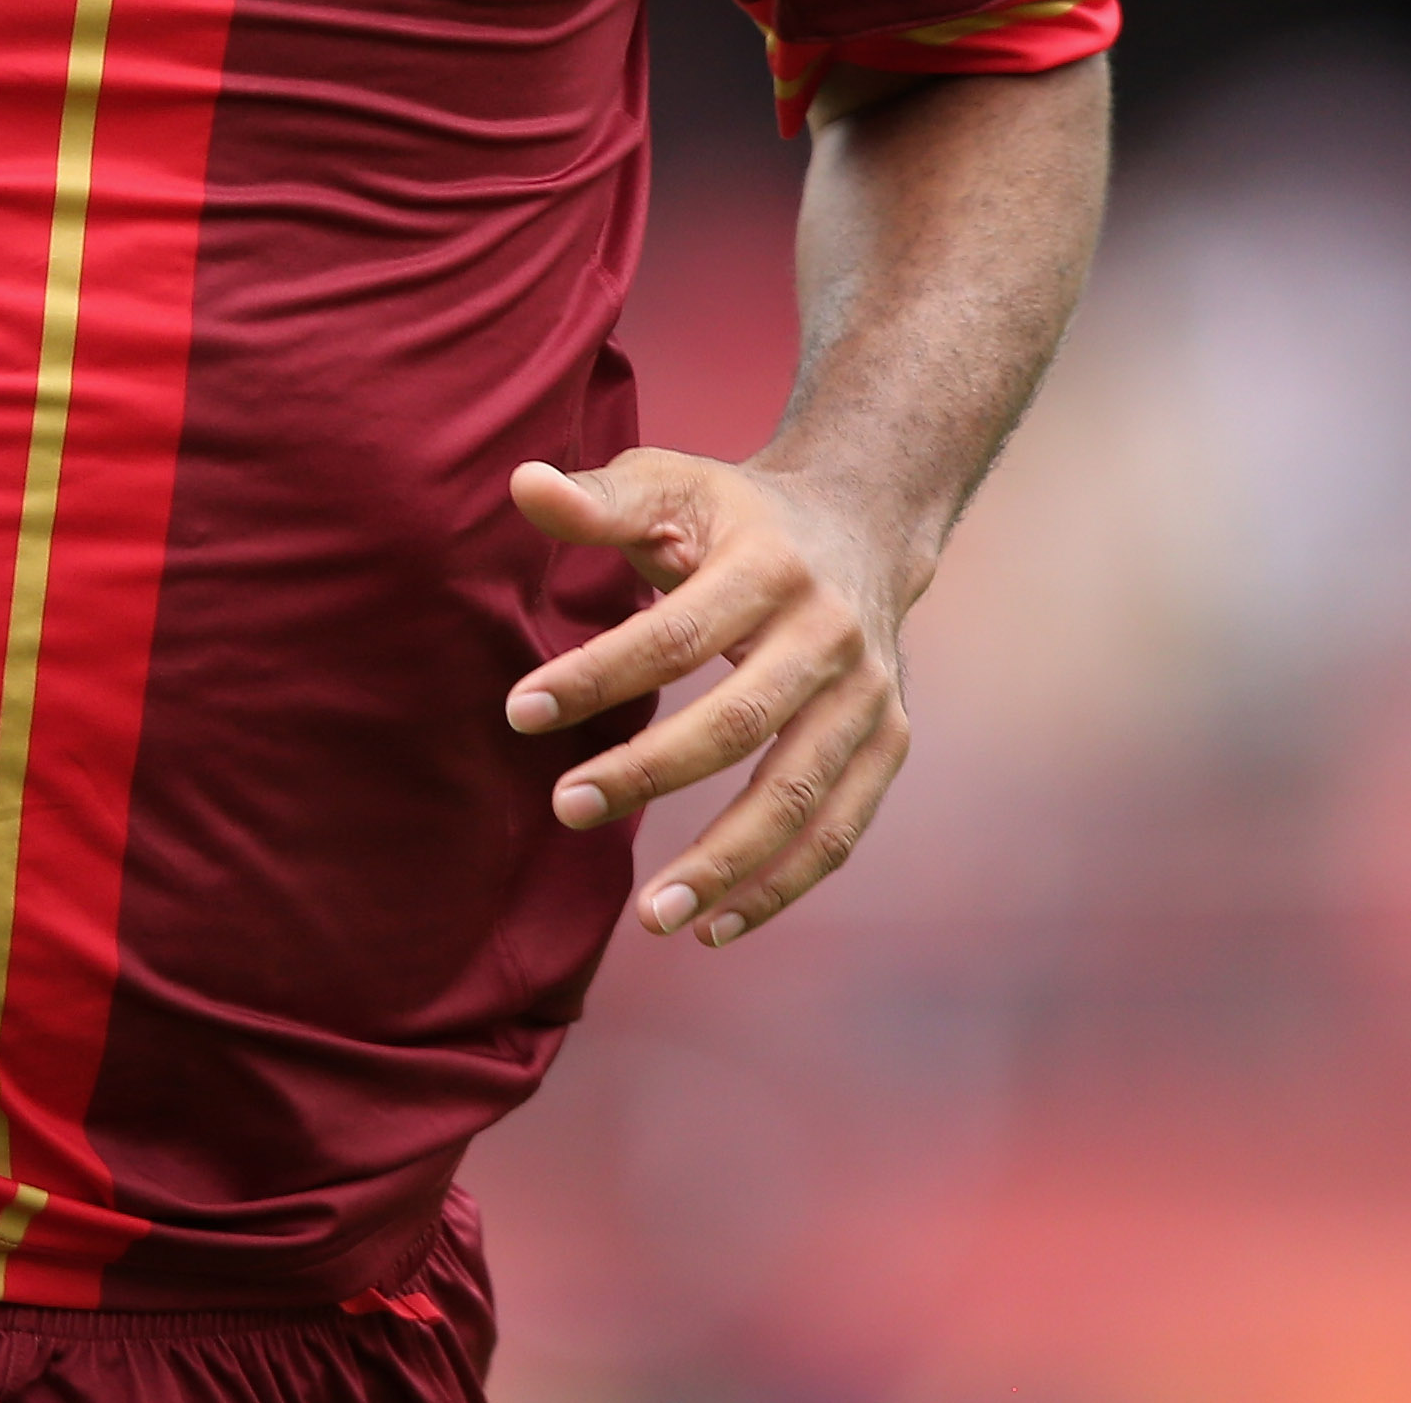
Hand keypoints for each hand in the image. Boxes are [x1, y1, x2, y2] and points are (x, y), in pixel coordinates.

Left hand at [504, 448, 921, 946]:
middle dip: (648, 774)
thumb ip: (596, 500)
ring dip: (724, 864)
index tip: (522, 713)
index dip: (597, 676)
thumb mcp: (670, 485)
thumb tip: (522, 484)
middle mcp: (829, 635)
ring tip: (649, 915)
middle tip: (566, 808)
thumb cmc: (736, 515)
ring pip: (797, 796)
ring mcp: (869, 696)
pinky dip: (781, 887)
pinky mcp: (888, 743)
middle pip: (737, 723)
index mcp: (768, 567)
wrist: (862, 524)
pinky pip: (838, 831)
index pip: (674, 634)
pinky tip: (714, 927)